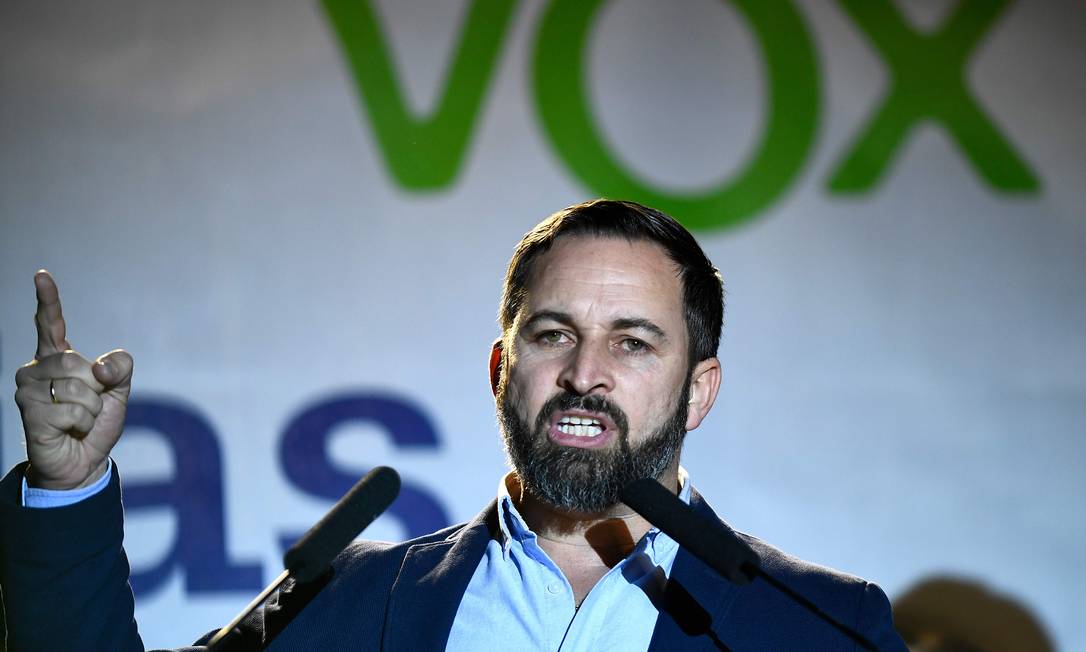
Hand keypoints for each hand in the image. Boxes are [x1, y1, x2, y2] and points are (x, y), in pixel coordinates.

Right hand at [13, 270, 133, 489]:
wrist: (84, 462)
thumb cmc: (96, 423)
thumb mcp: (118, 392)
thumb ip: (120, 368)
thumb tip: (100, 368)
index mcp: (58, 358)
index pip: (50, 324)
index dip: (48, 300)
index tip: (42, 275)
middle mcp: (37, 369)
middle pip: (76, 362)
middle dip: (95, 387)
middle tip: (89, 405)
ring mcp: (28, 391)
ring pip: (75, 387)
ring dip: (90, 408)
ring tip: (79, 419)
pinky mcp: (29, 413)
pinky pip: (71, 410)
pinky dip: (82, 422)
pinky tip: (70, 430)